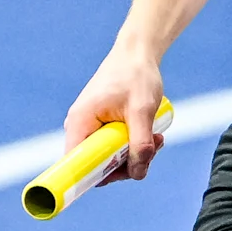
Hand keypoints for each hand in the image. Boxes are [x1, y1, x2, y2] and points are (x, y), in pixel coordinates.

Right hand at [60, 46, 169, 182]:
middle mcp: (80, 127)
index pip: (74, 165)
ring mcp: (90, 126)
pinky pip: (114, 146)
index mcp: (80, 123)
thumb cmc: (136, 76)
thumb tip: (138, 172)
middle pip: (96, 164)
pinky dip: (133, 145)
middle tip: (151, 151)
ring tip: (157, 139)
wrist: (137, 52)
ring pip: (109, 157)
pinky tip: (152, 135)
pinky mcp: (102, 125)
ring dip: (134, 154)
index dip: (92, 178)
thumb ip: (141, 144)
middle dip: (126, 164)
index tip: (120, 176)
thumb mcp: (142, 111)